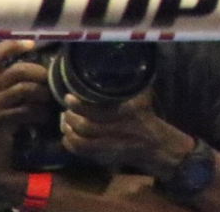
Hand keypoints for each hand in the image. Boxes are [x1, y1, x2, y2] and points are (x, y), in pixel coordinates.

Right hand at [0, 41, 53, 188]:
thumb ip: (13, 85)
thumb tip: (45, 72)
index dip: (12, 46)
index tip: (32, 43)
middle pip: (18, 70)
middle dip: (40, 74)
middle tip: (51, 83)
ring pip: (24, 88)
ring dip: (42, 94)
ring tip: (49, 103)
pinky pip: (25, 110)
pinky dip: (39, 113)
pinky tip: (42, 119)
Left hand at [59, 89, 193, 177]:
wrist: (154, 145)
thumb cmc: (146, 117)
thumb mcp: (144, 97)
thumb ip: (134, 83)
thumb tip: (129, 61)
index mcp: (124, 115)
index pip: (95, 112)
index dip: (78, 106)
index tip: (69, 97)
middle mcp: (114, 132)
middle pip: (84, 127)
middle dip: (70, 117)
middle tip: (65, 109)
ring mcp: (106, 147)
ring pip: (79, 142)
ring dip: (68, 131)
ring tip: (65, 121)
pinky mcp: (102, 157)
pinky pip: (80, 152)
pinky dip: (70, 144)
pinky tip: (67, 136)